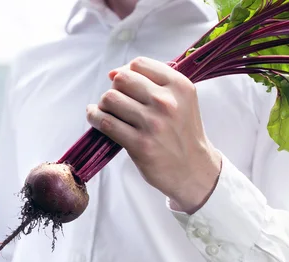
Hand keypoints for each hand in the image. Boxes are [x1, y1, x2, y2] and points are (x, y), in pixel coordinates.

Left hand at [86, 56, 221, 213]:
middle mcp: (166, 102)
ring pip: (110, 99)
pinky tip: (96, 119)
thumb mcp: (181, 100)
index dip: (124, 72)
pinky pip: (106, 122)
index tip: (122, 84)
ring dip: (103, 105)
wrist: (193, 169)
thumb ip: (153, 82)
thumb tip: (113, 73)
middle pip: (121, 79)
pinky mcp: (140, 144)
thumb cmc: (182, 134)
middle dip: (114, 89)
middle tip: (116, 103)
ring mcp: (152, 123)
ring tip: (107, 113)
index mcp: (178, 86)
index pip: (139, 64)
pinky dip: (95, 118)